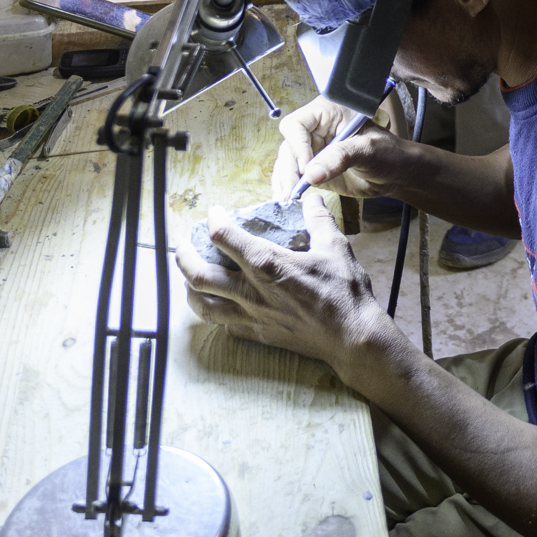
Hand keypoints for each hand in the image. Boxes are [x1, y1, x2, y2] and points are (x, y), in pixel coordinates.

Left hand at [177, 187, 399, 370]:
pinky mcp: (258, 334)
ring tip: (189, 275)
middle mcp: (252, 292)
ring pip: (202, 305)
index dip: (213, 220)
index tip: (214, 212)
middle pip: (199, 274)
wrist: (352, 338)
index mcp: (268, 265)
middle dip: (184, 256)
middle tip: (184, 243)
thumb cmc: (345, 292)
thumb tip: (310, 198)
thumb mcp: (335, 247)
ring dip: (189, 288)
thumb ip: (318, 220)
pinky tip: (216, 303)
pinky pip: (222, 324)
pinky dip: (212, 311)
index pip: (225, 236)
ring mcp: (252, 316)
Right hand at [271, 94, 406, 201]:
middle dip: (288, 169)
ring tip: (286, 199)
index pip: (298, 125)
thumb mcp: (368, 150)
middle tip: (290, 192)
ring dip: (285, 181)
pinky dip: (289, 188)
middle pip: (289, 146)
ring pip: (287, 163)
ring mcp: (313, 151)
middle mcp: (315, 130)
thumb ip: (341, 157)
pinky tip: (287, 200)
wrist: (396, 172)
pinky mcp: (314, 170)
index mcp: (327, 113)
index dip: (298, 146)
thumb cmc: (388, 152)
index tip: (307, 168)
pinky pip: (295, 177)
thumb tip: (310, 174)